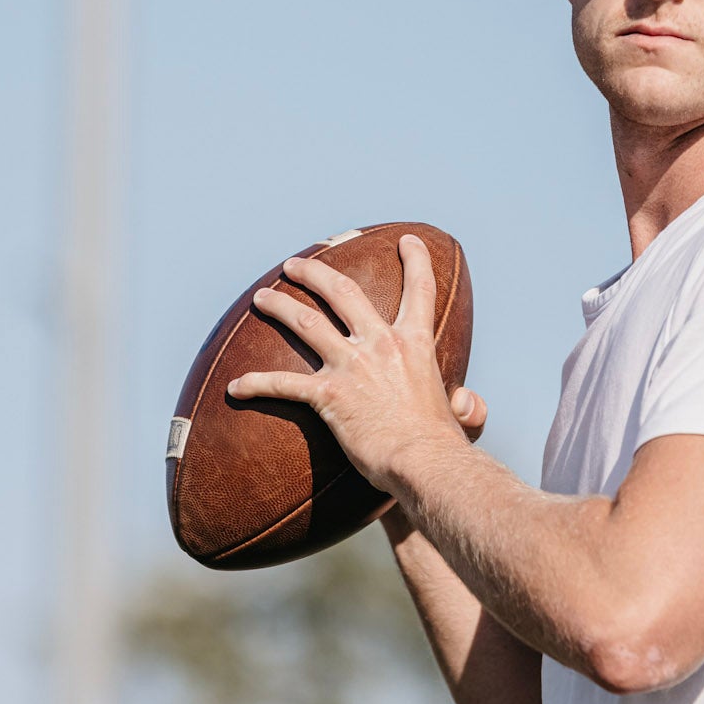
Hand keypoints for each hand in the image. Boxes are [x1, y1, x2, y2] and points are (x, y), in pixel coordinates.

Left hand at [226, 233, 478, 477]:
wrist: (423, 462)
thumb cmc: (442, 445)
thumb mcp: (462, 417)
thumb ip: (466, 406)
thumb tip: (468, 402)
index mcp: (415, 343)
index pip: (420, 290)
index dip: (416, 260)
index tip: (407, 241)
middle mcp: (381, 344)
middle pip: (344, 291)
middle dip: (316, 273)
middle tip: (296, 265)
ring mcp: (352, 365)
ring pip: (307, 322)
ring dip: (281, 306)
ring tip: (262, 297)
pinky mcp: (328, 394)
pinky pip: (283, 384)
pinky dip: (257, 384)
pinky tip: (235, 387)